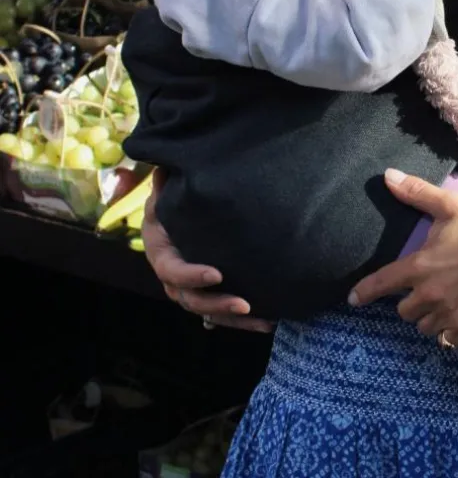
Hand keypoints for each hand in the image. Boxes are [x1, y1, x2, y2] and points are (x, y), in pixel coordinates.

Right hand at [142, 170, 273, 331]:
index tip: (218, 274)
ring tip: (264, 320)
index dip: (192, 276)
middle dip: (218, 304)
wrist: (177, 210)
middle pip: (190, 299)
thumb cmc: (175, 195)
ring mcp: (189, 288)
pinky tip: (268, 322)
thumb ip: (167, 181)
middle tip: (245, 304)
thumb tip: (164, 165)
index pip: (172, 270)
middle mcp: (172, 276)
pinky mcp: (207, 292)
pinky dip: (241, 320)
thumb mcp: (167, 187)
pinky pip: (220, 313)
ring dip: (234, 319)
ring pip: (208, 312)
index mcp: (161, 250)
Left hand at [349, 170, 457, 344]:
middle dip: (412, 300)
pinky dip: (451, 330)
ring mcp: (449, 315)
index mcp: (420, 267)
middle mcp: (429, 295)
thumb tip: (387, 175)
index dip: (364, 292)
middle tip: (430, 287)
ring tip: (447, 300)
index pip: (381, 284)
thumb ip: (417, 193)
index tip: (353, 300)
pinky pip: (448, 339)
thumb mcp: (450, 206)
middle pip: (404, 311)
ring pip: (425, 327)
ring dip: (431, 316)